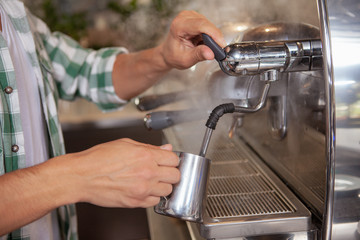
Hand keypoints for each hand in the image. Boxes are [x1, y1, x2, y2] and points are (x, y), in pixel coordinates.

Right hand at [53, 138, 179, 207]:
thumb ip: (149, 147)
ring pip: (168, 190)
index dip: (171, 159)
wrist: (81, 177)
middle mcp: (147, 173)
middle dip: (171, 172)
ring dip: (163, 185)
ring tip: (152, 180)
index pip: (174, 159)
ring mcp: (142, 189)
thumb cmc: (98, 159)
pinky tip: (144, 189)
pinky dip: (152, 197)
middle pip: (175, 176)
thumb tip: (165, 148)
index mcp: (145, 155)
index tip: (167, 160)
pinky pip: (155, 202)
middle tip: (162, 170)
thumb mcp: (125, 144)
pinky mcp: (136, 202)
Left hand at [159, 10, 225, 69]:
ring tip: (205, 47)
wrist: (169, 53)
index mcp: (179, 26)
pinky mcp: (196, 18)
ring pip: (210, 25)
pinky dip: (210, 36)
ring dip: (212, 38)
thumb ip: (198, 55)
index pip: (201, 25)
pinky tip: (204, 42)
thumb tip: (211, 53)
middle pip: (207, 25)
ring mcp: (191, 16)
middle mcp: (184, 18)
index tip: (221, 45)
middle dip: (215, 38)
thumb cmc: (174, 55)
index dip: (214, 34)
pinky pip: (209, 26)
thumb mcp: (186, 59)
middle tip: (217, 50)